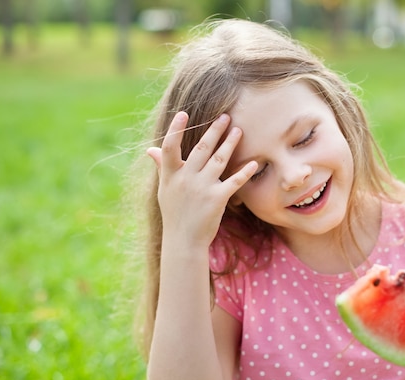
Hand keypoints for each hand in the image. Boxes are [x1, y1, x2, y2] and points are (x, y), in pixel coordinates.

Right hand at [147, 112, 257, 246]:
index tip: (183, 113)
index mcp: (171, 174)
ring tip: (239, 131)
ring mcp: (202, 188)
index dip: (176, 129)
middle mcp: (186, 178)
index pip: (170, 147)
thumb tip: (150, 149)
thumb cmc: (174, 213)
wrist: (184, 240)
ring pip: (219, 159)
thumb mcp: (165, 189)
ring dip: (230, 143)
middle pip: (201, 148)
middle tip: (225, 116)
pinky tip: (254, 163)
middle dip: (214, 130)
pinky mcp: (217, 199)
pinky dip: (244, 172)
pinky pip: (234, 181)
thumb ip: (162, 167)